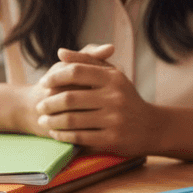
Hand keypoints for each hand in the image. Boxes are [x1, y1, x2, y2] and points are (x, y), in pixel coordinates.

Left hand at [34, 44, 164, 154]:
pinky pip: (79, 138)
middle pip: (70, 98)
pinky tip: (56, 133)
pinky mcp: (112, 139)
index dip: (55, 77)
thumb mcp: (112, 75)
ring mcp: (114, 119)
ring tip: (43, 120)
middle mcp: (115, 97)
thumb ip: (87, 61)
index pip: (76, 72)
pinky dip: (63, 136)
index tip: (43, 83)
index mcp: (113, 78)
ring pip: (72, 120)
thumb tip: (60, 52)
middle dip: (49, 103)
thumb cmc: (125, 97)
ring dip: (52, 121)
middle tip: (40, 106)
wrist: (152, 127)